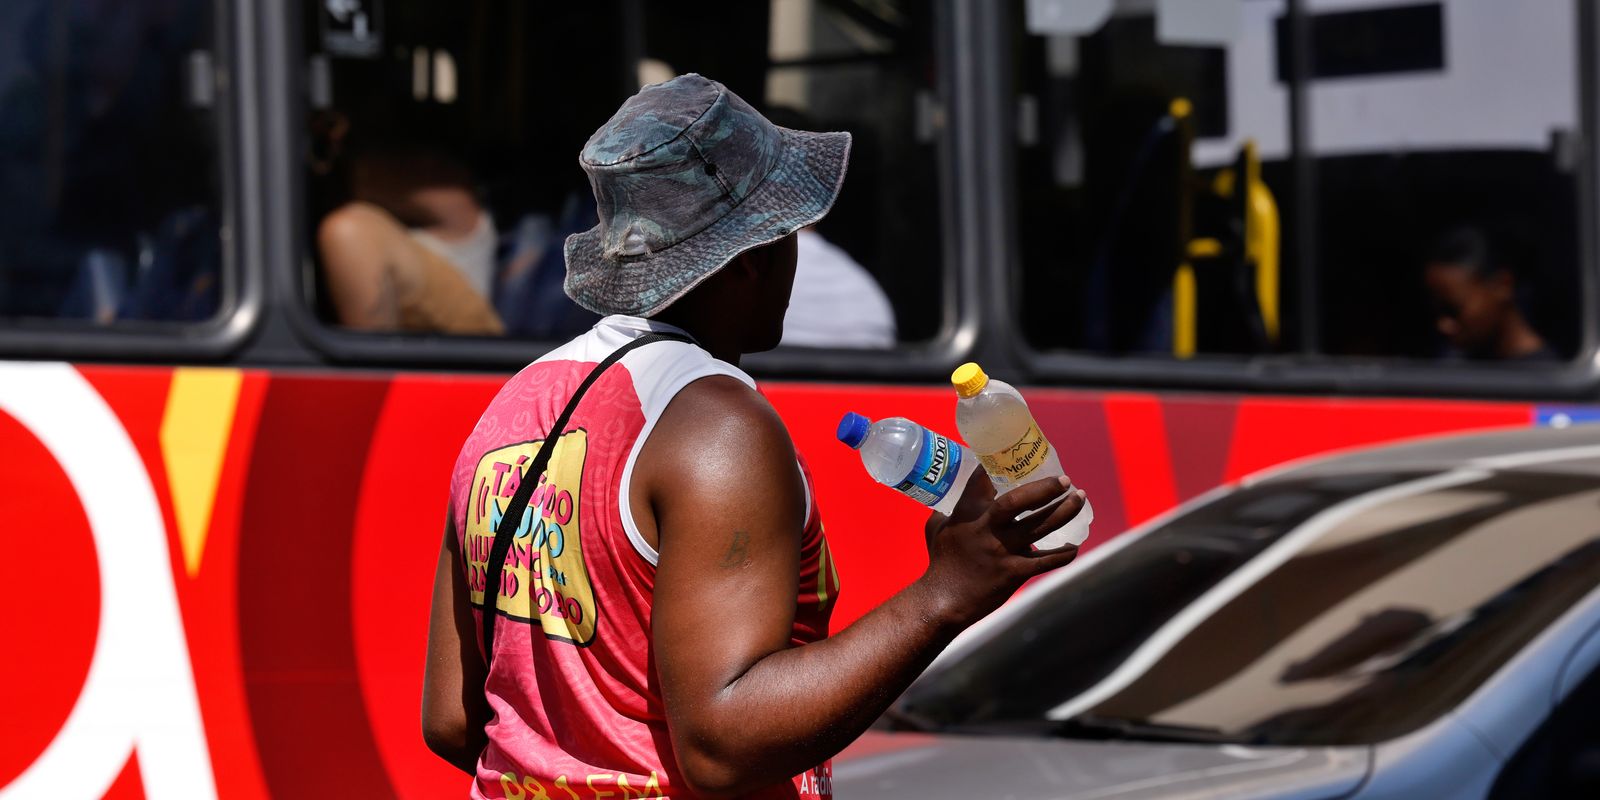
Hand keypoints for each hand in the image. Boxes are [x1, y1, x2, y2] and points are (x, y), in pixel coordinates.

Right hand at [917, 469, 1085, 628]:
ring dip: (1063, 512)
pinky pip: (1046, 561)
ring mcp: (1003, 551)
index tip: (1014, 455)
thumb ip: (947, 510)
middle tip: (1065, 480)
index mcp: (966, 514)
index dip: (998, 465)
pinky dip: (1064, 554)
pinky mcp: (1014, 572)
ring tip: (1079, 499)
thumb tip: (952, 491)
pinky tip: (1075, 545)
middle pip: (1019, 502)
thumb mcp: (937, 528)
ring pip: (1039, 527)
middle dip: (1045, 488)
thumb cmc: (940, 562)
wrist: (943, 601)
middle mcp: (987, 529)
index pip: (983, 480)